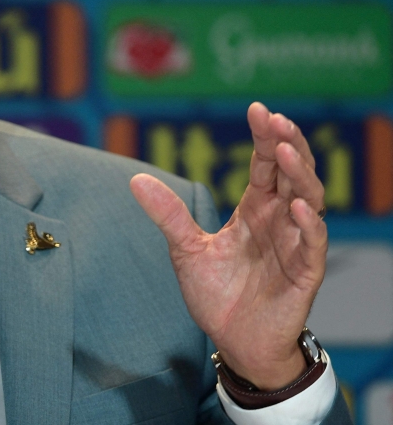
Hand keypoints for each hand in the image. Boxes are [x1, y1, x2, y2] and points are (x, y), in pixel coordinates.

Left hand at [130, 102, 326, 390]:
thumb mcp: (185, 249)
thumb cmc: (217, 293)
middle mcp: (280, 220)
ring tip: (286, 151)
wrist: (233, 341)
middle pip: (292, 173)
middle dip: (287, 144)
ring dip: (300, 175)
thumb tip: (135, 180)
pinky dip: (309, 224)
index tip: (258, 109)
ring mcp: (296, 244)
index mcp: (255, 209)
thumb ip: (168, 215)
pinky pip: (313, 244)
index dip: (265, 137)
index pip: (266, 164)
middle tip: (275, 119)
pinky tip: (297, 206)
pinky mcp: (305, 273)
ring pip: (310, 200)